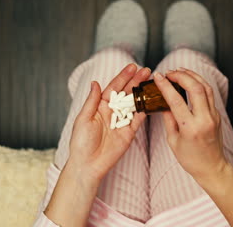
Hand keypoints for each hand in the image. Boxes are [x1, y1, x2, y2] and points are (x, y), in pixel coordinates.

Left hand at [68, 64, 150, 180]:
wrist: (88, 164)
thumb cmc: (81, 142)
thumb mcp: (83, 118)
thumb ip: (92, 100)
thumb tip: (95, 82)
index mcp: (100, 106)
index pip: (113, 88)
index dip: (123, 77)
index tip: (132, 67)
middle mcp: (112, 112)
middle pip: (126, 93)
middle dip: (136, 81)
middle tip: (146, 71)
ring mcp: (122, 121)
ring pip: (134, 103)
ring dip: (142, 92)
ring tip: (151, 82)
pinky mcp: (129, 132)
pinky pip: (138, 119)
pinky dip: (145, 110)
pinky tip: (151, 100)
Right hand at [154, 68, 228, 180]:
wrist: (212, 168)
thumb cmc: (191, 159)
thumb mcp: (173, 141)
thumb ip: (168, 119)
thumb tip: (164, 102)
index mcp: (190, 128)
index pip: (176, 100)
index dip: (166, 85)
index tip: (158, 77)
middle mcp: (204, 119)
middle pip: (195, 88)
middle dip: (181, 75)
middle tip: (169, 72)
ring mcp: (213, 116)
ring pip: (206, 88)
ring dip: (192, 76)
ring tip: (180, 71)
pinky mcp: (217, 115)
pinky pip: (209, 95)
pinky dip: (199, 84)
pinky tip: (190, 81)